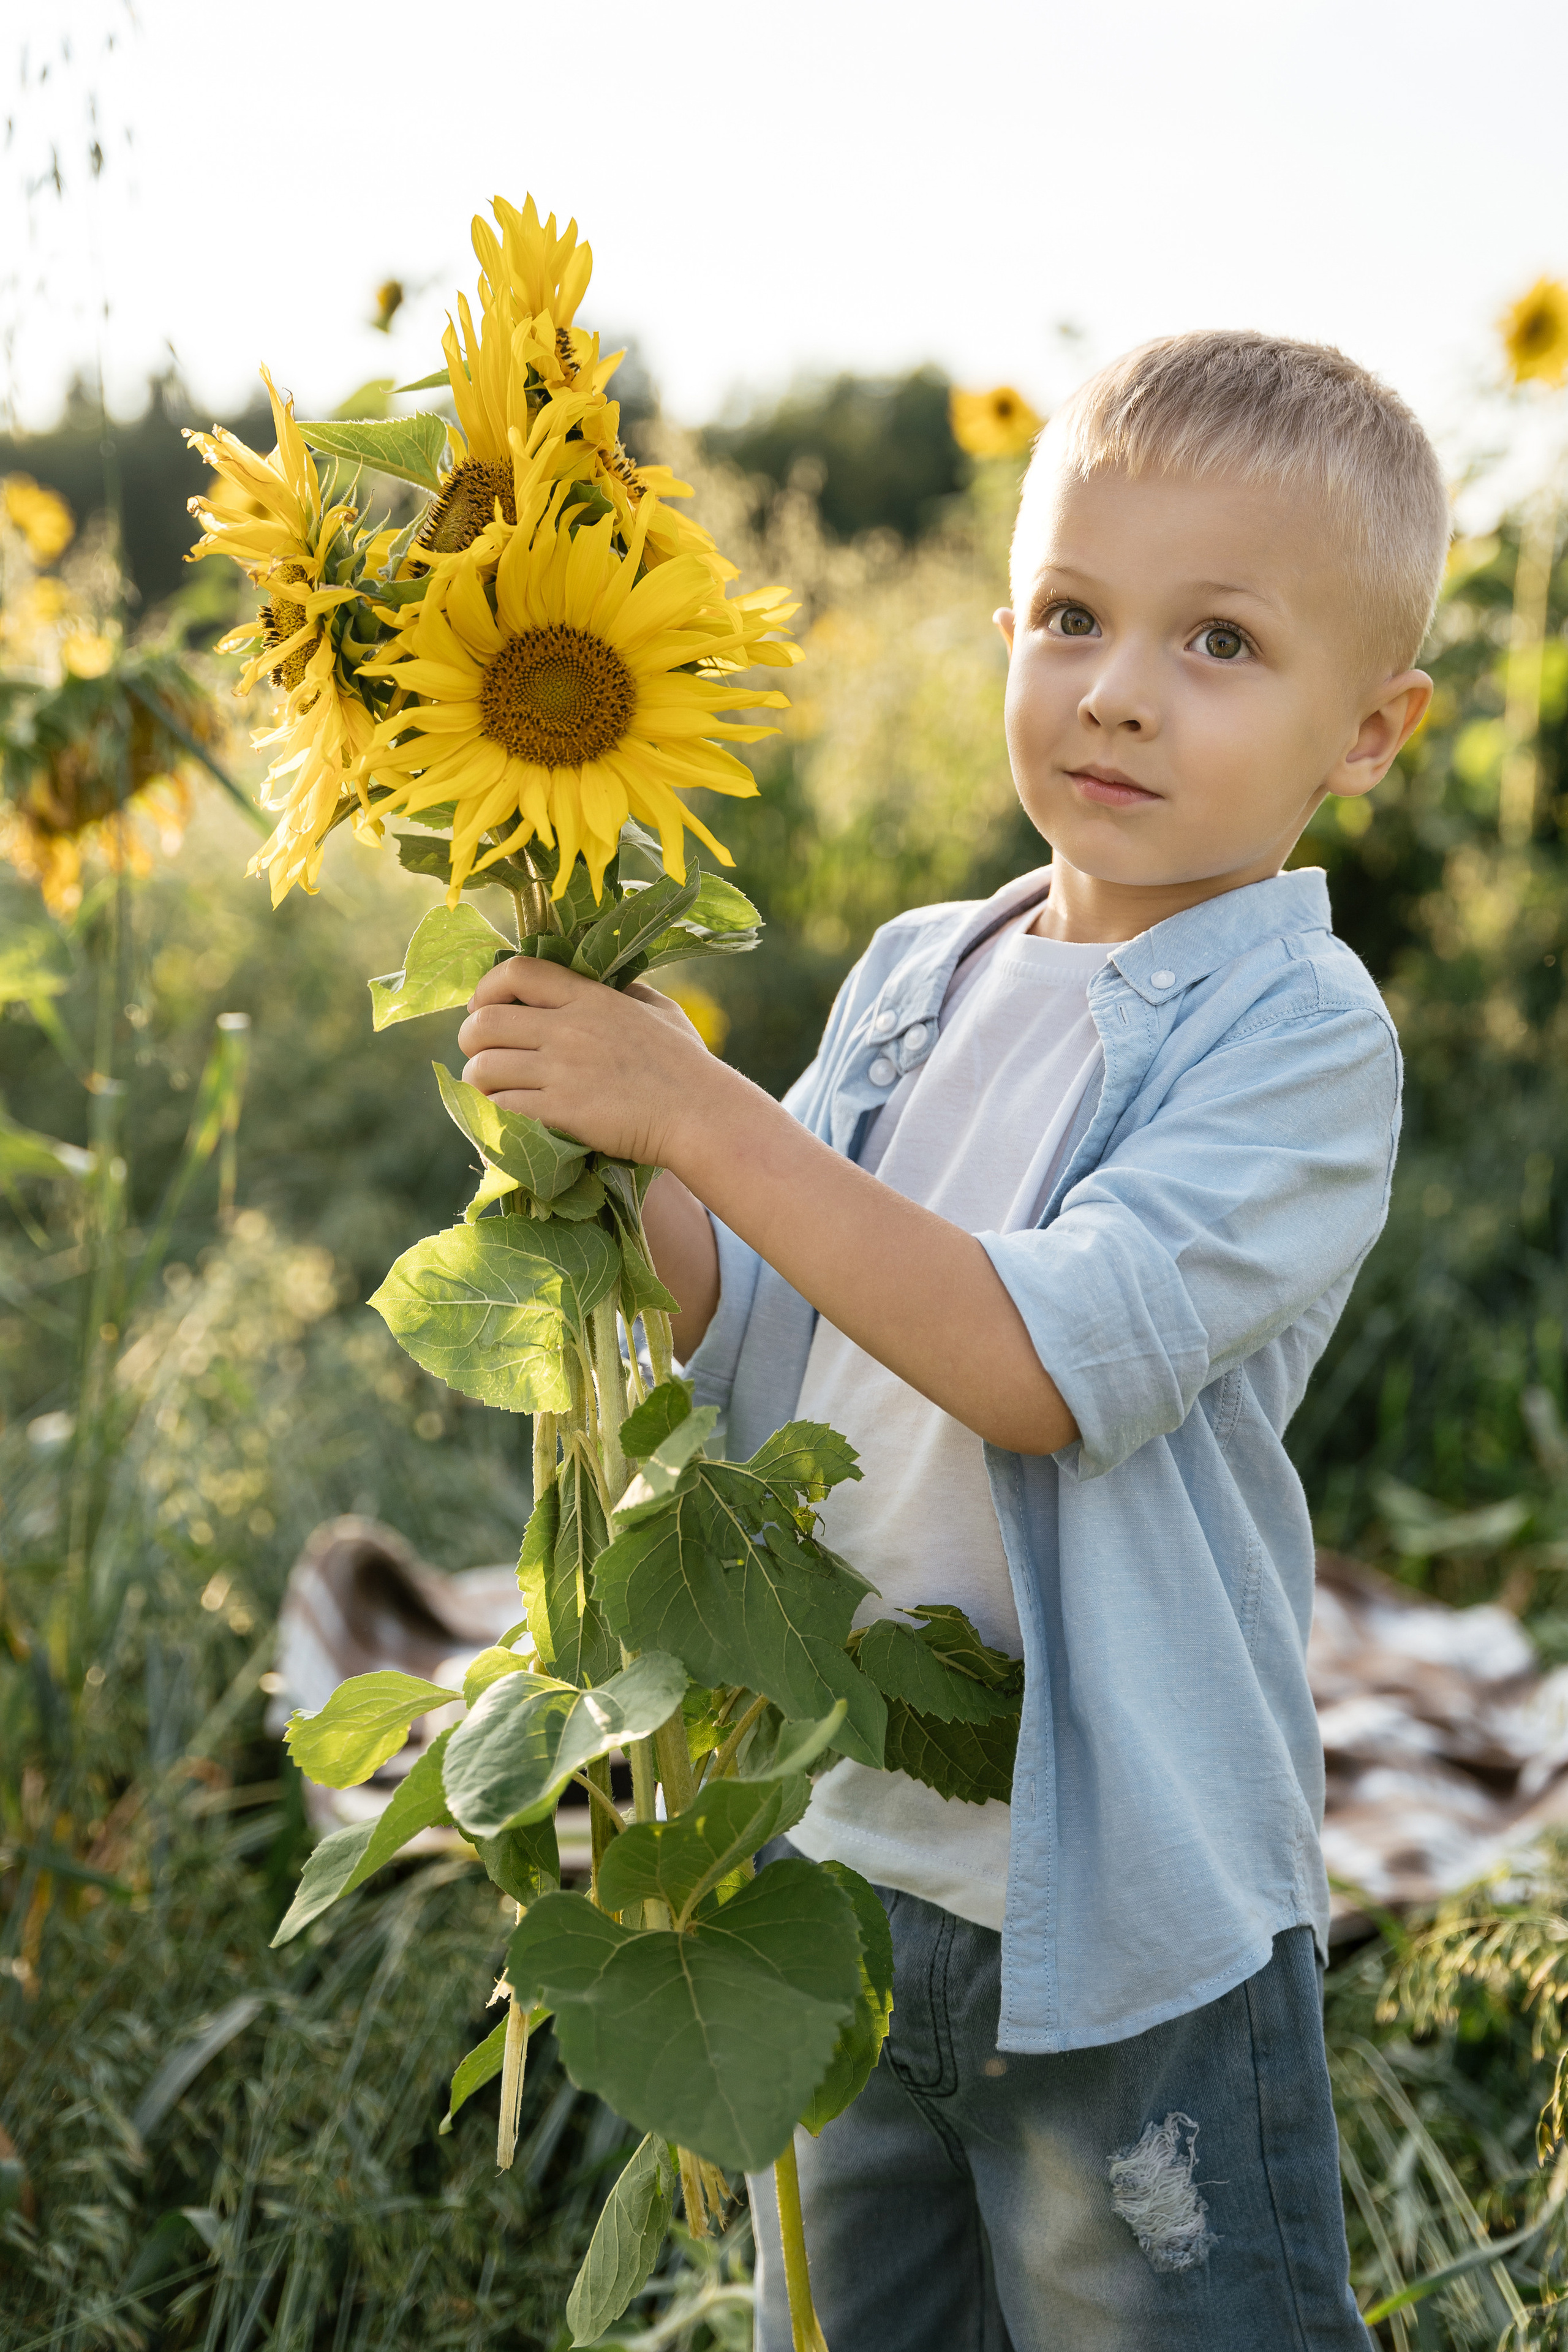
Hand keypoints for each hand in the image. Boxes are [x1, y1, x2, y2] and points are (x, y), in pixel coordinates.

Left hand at [458, 957, 719, 1166]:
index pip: (516, 972)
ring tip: (492, 1089)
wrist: (701, 1115)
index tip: (483, 1008)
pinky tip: (511, 1115)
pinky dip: (498, 1112)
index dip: (486, 989)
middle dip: (471, 1040)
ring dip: (479, 1080)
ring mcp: (563, 1071)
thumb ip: (625, 991)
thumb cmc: (688, 1064)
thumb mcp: (659, 1010)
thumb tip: (601, 980)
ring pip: (484, 1068)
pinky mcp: (563, 1112)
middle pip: (484, 1023)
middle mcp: (569, 1029)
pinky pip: (503, 1107)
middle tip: (481, 1054)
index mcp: (590, 997)